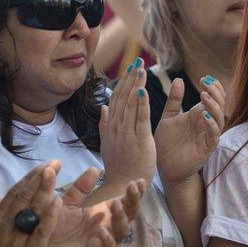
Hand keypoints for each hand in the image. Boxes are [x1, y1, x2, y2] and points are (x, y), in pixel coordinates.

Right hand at [0, 163, 62, 246]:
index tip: (42, 167)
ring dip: (43, 189)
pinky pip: (39, 232)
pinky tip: (58, 202)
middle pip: (22, 197)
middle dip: (39, 178)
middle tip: (54, 162)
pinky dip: (48, 216)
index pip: (13, 195)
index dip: (28, 179)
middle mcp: (3, 228)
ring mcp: (14, 241)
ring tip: (55, 172)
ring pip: (30, 210)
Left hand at [33, 171, 146, 246]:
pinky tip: (102, 230)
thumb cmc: (53, 230)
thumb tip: (95, 168)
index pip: (124, 201)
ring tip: (116, 203)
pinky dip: (108, 240)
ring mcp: (102, 242)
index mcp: (101, 214)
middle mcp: (106, 227)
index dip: (134, 192)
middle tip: (133, 185)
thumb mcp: (66, 204)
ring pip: (122, 230)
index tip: (138, 179)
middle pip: (129, 213)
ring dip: (121, 217)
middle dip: (133, 200)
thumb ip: (79, 188)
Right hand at [100, 58, 154, 187]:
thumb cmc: (118, 166)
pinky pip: (140, 118)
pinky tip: (144, 90)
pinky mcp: (139, 140)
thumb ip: (104, 123)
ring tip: (142, 69)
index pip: (116, 99)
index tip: (130, 68)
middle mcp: (117, 127)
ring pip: (131, 104)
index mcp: (111, 126)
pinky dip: (142, 103)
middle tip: (138, 62)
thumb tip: (103, 106)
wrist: (122, 185)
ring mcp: (127, 133)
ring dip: (136, 85)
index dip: (123, 82)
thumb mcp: (107, 143)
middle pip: (123, 97)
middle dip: (130, 78)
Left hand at [155, 76, 224, 183]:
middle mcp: (206, 123)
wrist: (164, 167)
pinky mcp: (207, 148)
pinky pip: (214, 135)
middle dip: (215, 91)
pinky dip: (211, 124)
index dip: (212, 86)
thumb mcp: (168, 117)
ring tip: (204, 95)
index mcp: (199, 114)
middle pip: (220, 104)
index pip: (214, 96)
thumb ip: (174, 100)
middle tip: (205, 81)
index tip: (203, 77)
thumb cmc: (167, 143)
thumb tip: (179, 79)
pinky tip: (204, 116)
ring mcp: (208, 135)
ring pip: (219, 118)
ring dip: (214, 105)